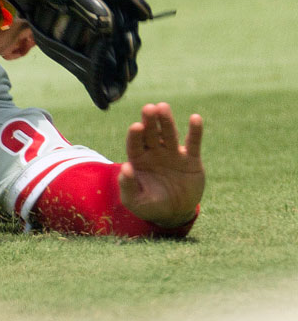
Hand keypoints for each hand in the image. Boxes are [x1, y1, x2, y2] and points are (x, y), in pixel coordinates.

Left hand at [119, 102, 204, 227]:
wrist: (174, 213)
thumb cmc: (149, 206)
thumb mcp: (135, 201)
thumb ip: (128, 186)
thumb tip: (125, 168)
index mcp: (138, 160)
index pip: (135, 144)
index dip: (135, 135)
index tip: (136, 126)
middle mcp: (154, 153)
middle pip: (151, 134)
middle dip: (149, 121)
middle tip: (149, 108)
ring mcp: (173, 154)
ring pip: (169, 134)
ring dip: (167, 121)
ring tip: (163, 107)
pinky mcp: (191, 160)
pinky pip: (193, 143)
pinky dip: (195, 131)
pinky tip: (195, 118)